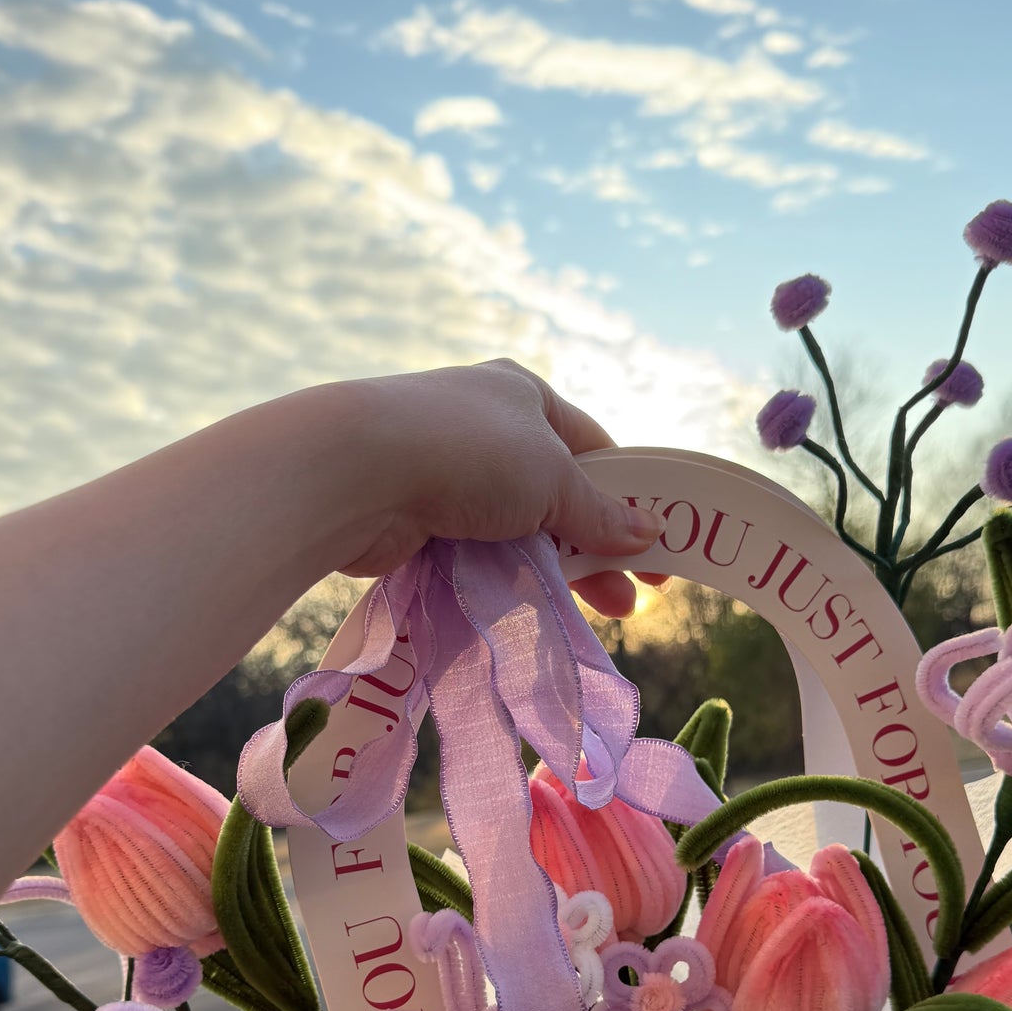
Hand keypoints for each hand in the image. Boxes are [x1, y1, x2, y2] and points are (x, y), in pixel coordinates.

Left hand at [332, 359, 663, 616]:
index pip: (595, 448)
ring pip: (516, 528)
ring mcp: (448, 470)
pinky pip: (475, 550)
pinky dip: (501, 576)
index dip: (630, 500)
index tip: (656, 553)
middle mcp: (487, 425)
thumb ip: (600, 513)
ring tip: (583, 614)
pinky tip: (523, 606)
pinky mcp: (416, 514)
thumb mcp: (552, 482)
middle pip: (557, 495)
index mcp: (525, 395)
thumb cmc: (466, 455)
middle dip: (593, 550)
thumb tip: (649, 532)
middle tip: (625, 603)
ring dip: (551, 569)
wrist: (355, 471)